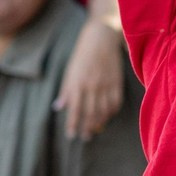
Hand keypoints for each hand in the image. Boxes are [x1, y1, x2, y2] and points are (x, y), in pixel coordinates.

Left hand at [55, 20, 123, 139]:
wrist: (101, 37)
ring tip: (95, 130)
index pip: (74, 110)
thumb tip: (58, 107)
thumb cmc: (82, 55)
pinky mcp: (117, 82)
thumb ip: (65, 90)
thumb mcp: (70, 71)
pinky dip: (111, 112)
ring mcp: (105, 85)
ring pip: (103, 111)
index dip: (72, 125)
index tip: (71, 135)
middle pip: (90, 114)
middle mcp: (92, 86)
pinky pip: (115, 102)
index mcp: (77, 84)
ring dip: (99, 123)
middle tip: (85, 137)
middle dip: (87, 128)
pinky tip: (107, 116)